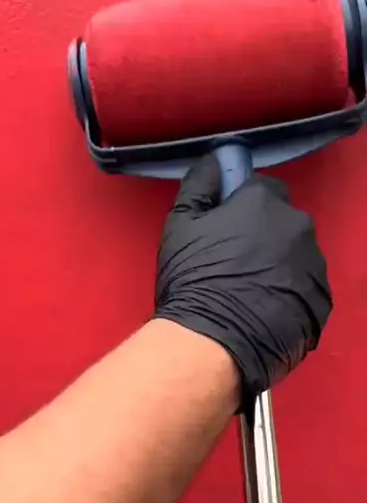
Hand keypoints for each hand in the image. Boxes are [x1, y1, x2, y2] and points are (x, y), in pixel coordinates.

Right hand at [155, 154, 331, 398]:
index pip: (263, 189)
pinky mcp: (321, 300)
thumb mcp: (180, 224)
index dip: (243, 207)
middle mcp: (297, 227)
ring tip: (247, 291)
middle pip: (283, 222)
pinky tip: (264, 309)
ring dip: (279, 265)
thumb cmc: (194, 280)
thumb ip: (200, 185)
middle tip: (234, 263)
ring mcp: (313, 265)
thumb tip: (214, 161)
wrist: (213, 341)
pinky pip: (306, 288)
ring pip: (297, 255)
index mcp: (265, 202)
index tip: (228, 228)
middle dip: (264, 236)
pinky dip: (290, 295)